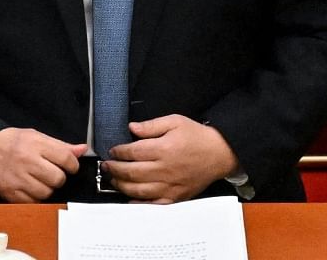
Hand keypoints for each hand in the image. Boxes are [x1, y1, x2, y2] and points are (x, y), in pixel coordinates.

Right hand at [0, 127, 86, 202]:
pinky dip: (35, 197)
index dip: (73, 165)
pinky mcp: (10, 192)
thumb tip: (82, 150)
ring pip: (46, 193)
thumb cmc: (11, 141)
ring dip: (47, 188)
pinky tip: (30, 188)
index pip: (66, 158)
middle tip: (52, 173)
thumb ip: (60, 145)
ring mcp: (18, 179)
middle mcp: (28, 161)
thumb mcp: (36, 136)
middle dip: (59, 178)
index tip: (70, 166)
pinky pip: (32, 202)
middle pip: (58, 178)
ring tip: (40, 180)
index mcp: (36, 145)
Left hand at [101, 114, 239, 202]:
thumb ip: (151, 125)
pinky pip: (152, 204)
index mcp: (164, 149)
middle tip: (106, 166)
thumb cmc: (197, 137)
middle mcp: (164, 169)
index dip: (119, 152)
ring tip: (113, 179)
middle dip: (114, 169)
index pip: (132, 152)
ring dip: (121, 185)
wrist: (220, 154)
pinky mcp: (175, 197)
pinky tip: (129, 198)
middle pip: (131, 172)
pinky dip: (138, 203)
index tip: (112, 151)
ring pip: (138, 190)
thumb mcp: (175, 121)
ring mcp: (169, 186)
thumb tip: (131, 128)